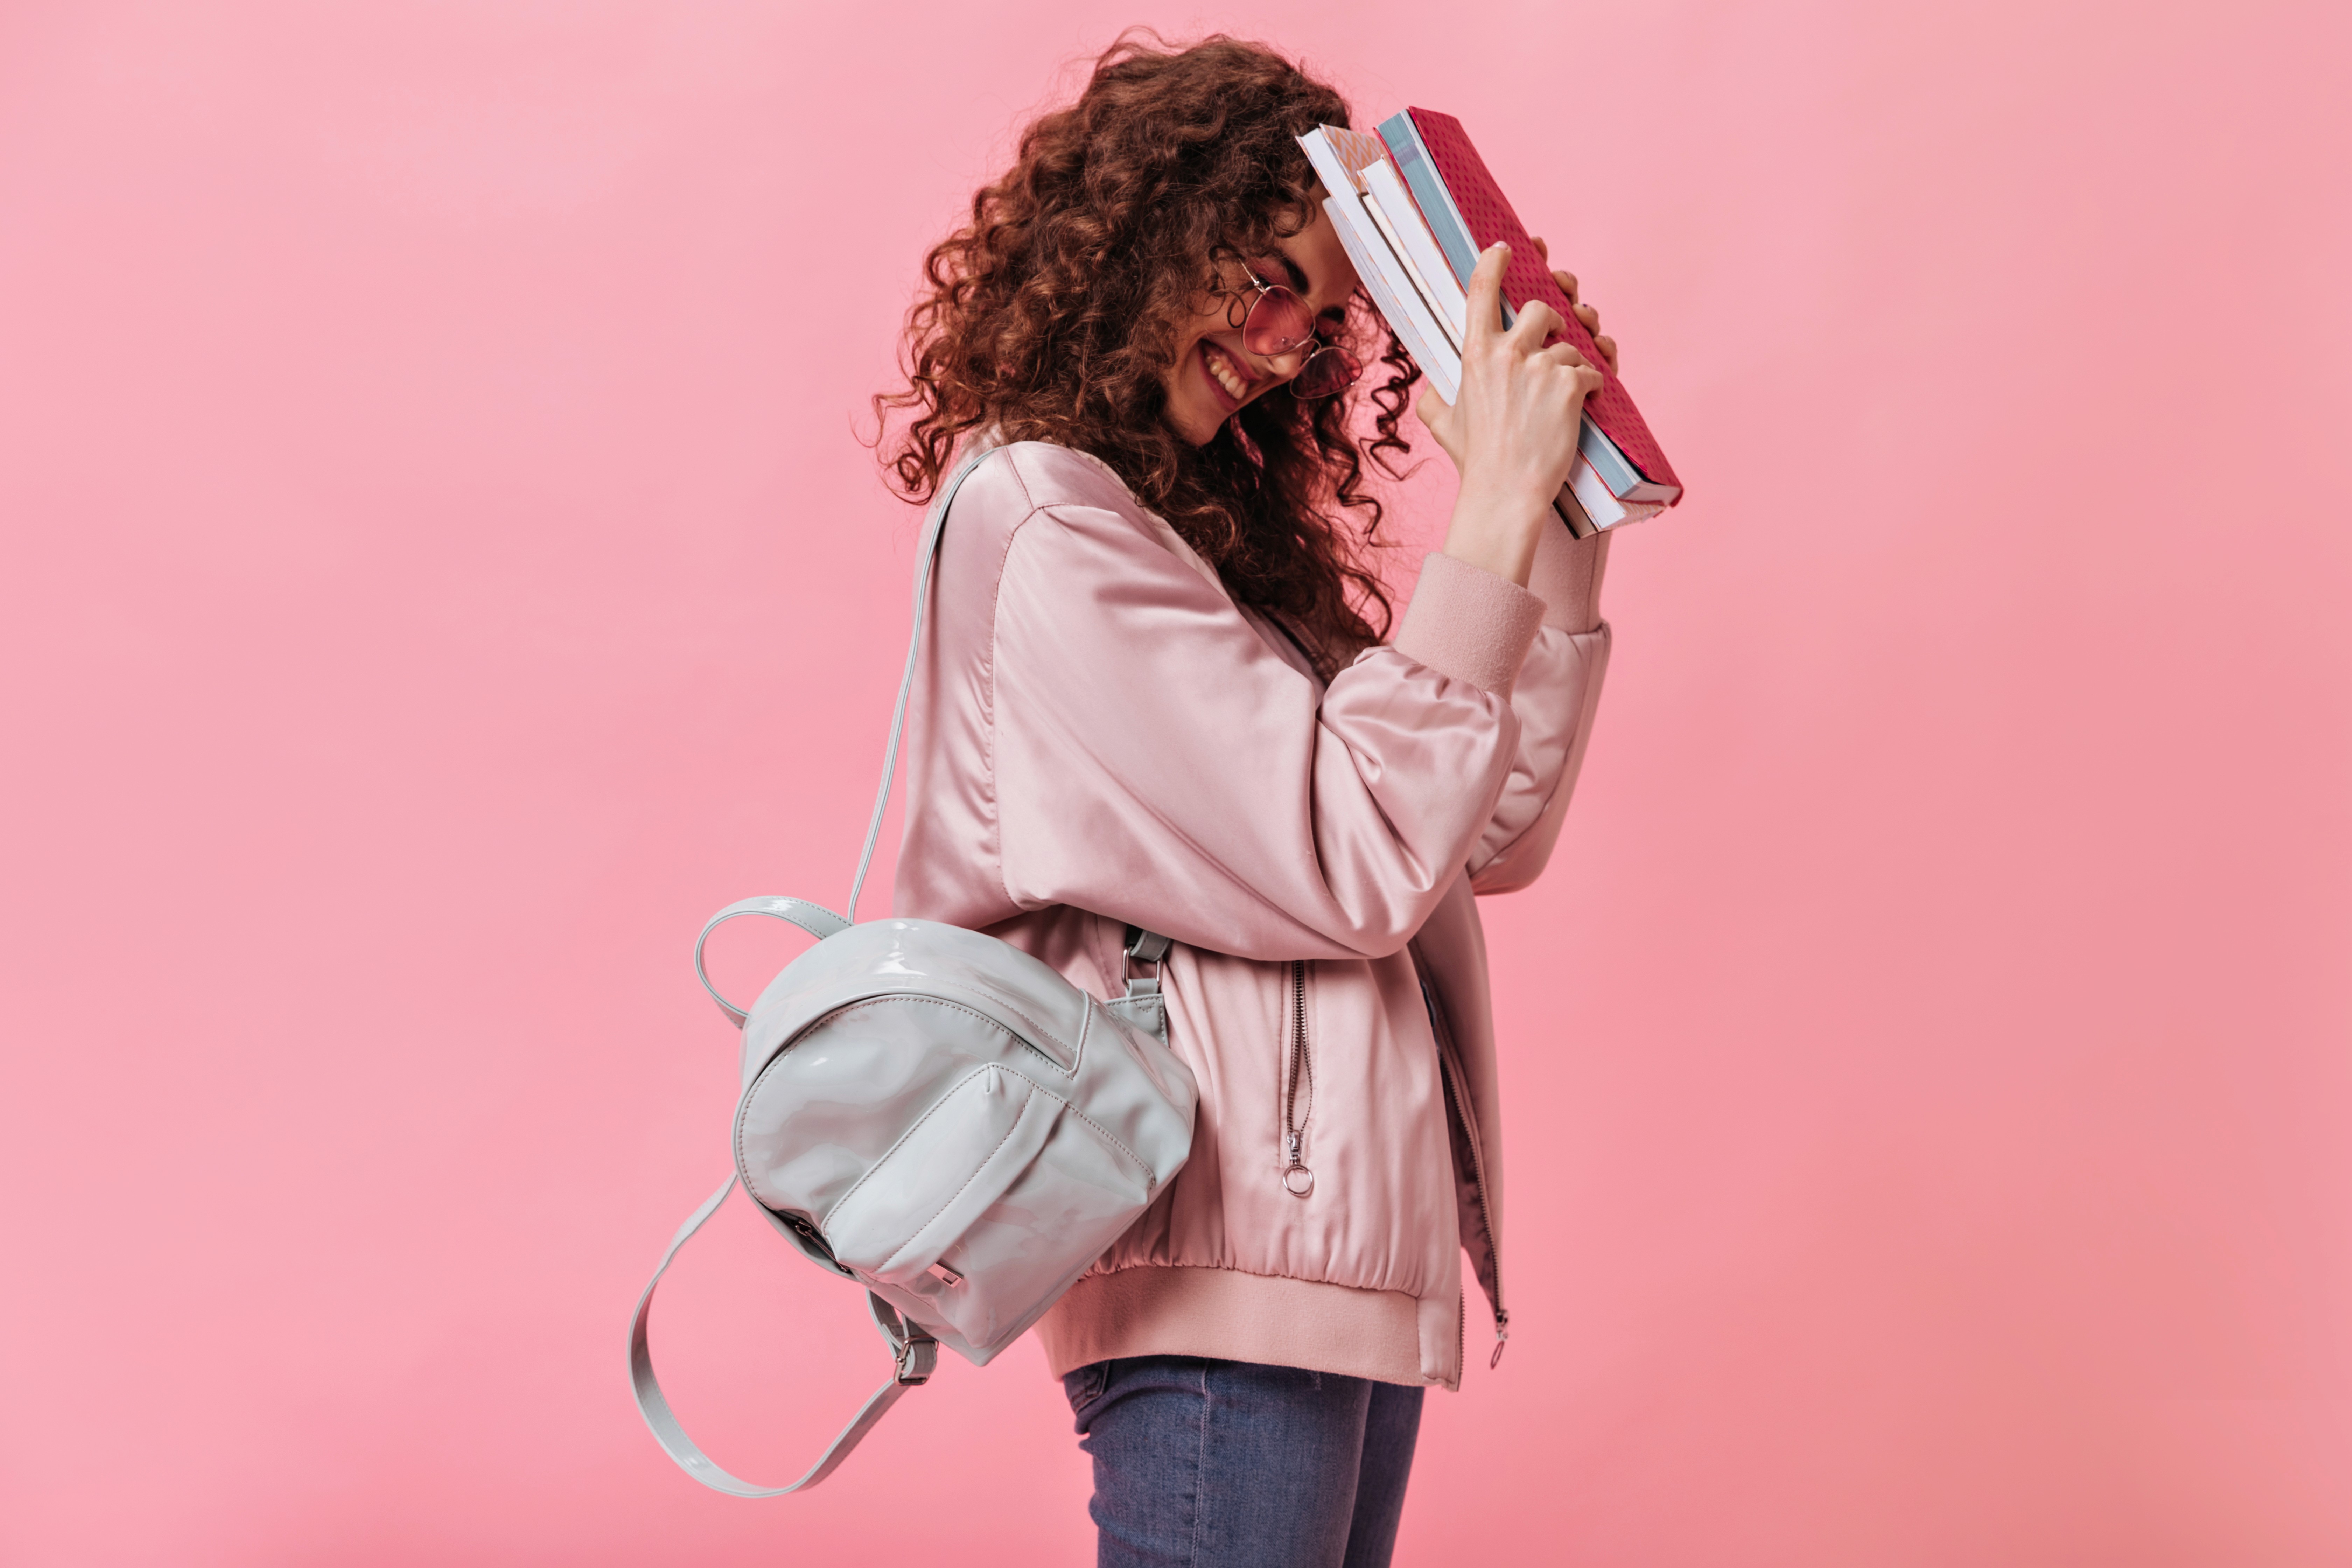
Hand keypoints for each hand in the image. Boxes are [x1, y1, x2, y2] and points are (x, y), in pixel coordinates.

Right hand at [1418, 242, 1605, 585]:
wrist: (1505, 492)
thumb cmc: (1475, 460)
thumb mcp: (1441, 422)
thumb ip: (1436, 395)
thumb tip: (1434, 387)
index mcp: (1474, 354)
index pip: (1482, 290)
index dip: (1496, 261)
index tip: (1508, 249)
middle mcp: (1508, 353)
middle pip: (1540, 307)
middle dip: (1552, 320)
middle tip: (1554, 338)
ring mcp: (1541, 367)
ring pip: (1572, 343)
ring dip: (1574, 361)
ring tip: (1566, 386)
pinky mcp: (1571, 386)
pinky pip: (1594, 370)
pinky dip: (1594, 386)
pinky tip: (1584, 403)